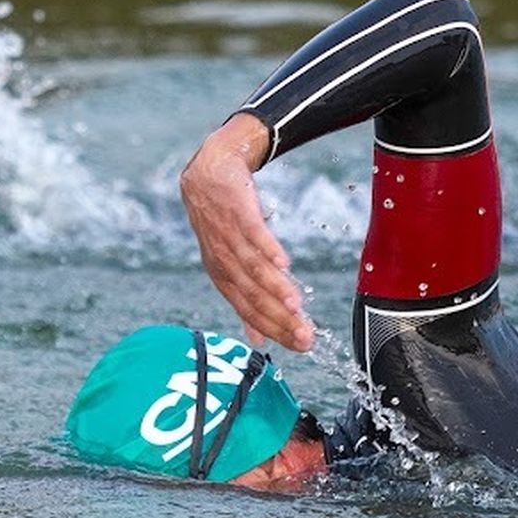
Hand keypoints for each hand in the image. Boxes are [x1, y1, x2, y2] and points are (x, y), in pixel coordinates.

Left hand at [179, 113, 315, 351]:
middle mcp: (223, 261)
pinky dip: (268, 249)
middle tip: (306, 337)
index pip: (248, 311)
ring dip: (275, 288)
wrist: (210, 172)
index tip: (301, 345)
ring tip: (296, 306)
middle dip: (280, 319)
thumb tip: (258, 339)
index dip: (274, 330)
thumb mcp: (229, 261)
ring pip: (253, 268)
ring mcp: (229, 236)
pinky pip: (253, 234)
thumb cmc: (222, 221)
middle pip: (252, 296)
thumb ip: (245, 299)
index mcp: (223, 276)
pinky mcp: (238, 212)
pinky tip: (285, 264)